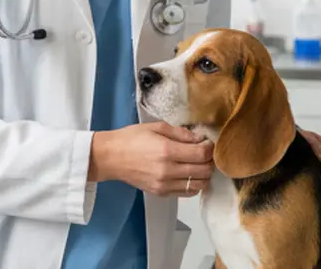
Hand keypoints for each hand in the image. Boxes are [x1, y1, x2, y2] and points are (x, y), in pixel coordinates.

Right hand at [90, 122, 213, 196]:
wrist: (111, 157)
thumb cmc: (131, 138)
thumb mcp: (156, 127)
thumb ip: (181, 133)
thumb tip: (199, 139)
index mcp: (167, 151)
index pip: (202, 154)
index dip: (210, 148)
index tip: (207, 143)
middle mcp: (168, 170)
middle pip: (204, 171)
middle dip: (209, 161)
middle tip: (205, 153)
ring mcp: (165, 185)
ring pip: (199, 185)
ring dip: (204, 175)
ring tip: (198, 165)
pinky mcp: (161, 193)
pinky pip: (187, 193)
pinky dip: (194, 184)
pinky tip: (189, 174)